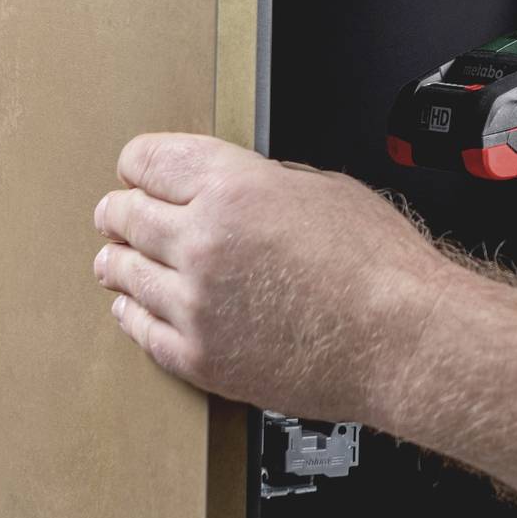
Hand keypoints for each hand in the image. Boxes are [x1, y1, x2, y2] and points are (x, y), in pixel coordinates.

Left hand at [89, 133, 456, 423]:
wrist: (402, 340)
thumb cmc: (380, 267)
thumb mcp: (323, 189)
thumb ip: (263, 183)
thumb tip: (236, 189)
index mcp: (232, 187)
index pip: (147, 161)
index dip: (136, 164)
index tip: (134, 170)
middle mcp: (202, 242)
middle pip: (125, 215)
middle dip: (119, 211)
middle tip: (115, 214)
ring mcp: (195, 304)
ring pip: (124, 273)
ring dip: (116, 261)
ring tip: (114, 260)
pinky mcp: (200, 357)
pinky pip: (141, 331)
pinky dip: (131, 313)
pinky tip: (131, 307)